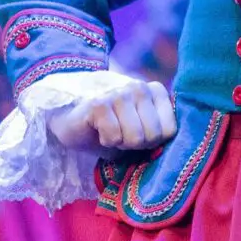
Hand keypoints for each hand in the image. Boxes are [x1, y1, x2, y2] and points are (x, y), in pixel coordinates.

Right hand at [48, 80, 176, 152]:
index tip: (136, 134)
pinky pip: (114, 137)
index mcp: (155, 91)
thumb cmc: (108, 125)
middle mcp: (139, 87)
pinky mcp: (99, 103)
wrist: (68, 115)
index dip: (152, 141)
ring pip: (135, 138)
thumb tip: (171, 153)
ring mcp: (119, 92)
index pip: (169, 130)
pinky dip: (105, 142)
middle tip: (120, 133)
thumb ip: (157, 134)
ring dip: (119, 142)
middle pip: (153, 136)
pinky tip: (97, 130)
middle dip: (135, 143)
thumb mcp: (138, 128)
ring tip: (109, 130)